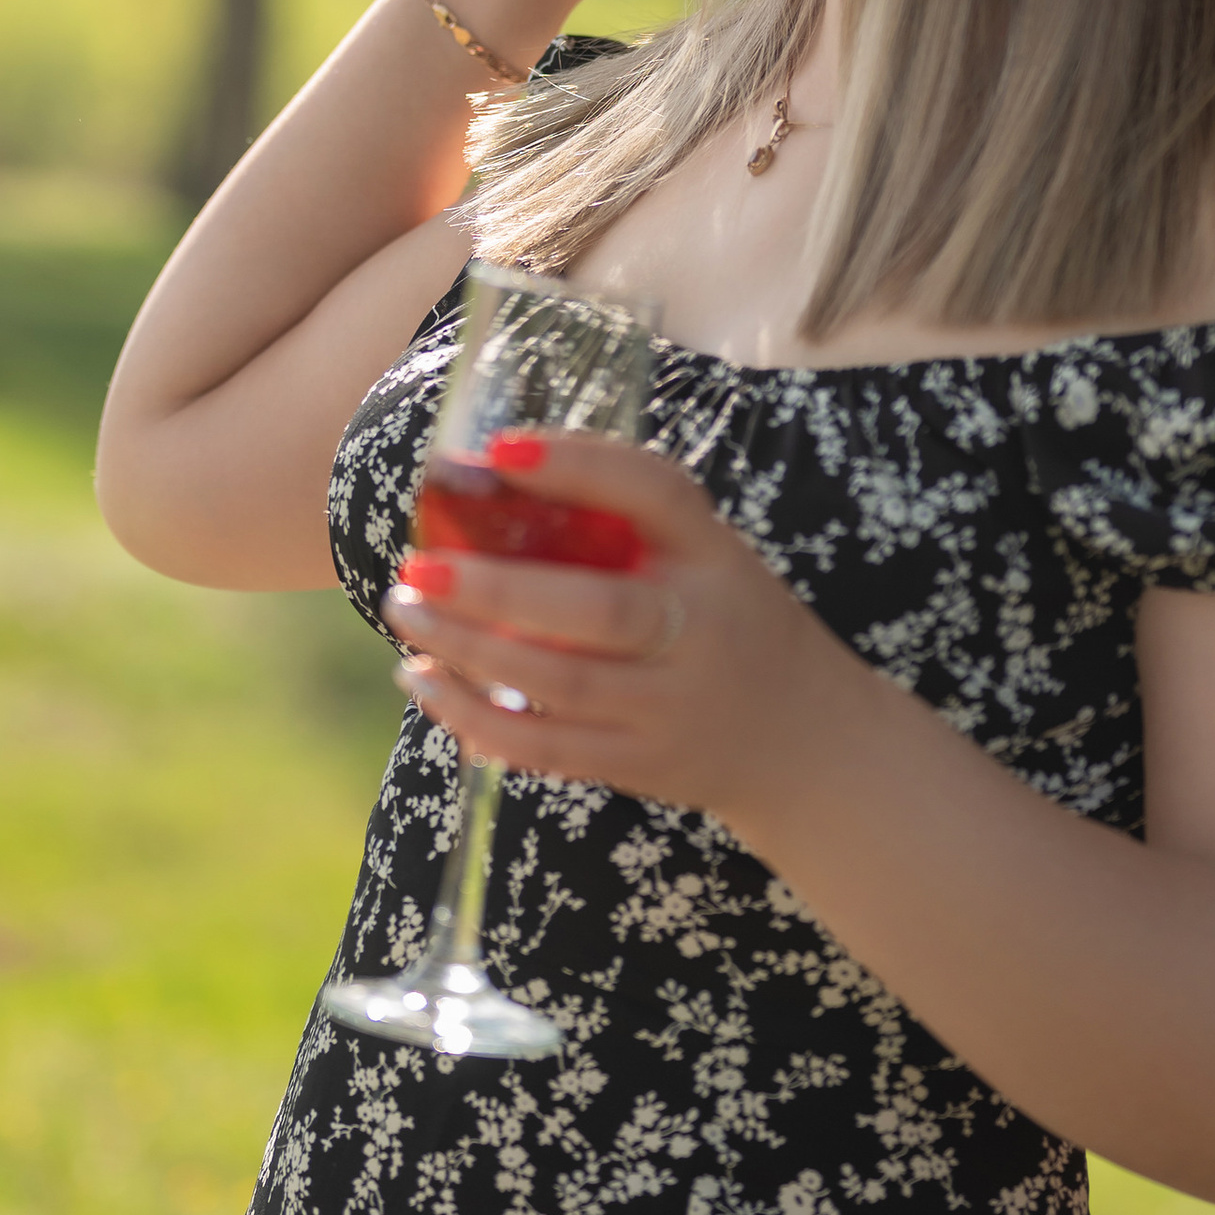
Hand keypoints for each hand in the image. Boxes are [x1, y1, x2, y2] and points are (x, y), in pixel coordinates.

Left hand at [383, 428, 854, 841]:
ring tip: (406, 610)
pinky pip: (549, 748)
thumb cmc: (731, 626)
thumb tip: (488, 482)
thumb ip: (628, 529)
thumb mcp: (709, 560)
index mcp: (717, 556)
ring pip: (561, 684)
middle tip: (419, 564)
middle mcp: (701, 629)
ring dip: (469, 650)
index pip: (656, 494)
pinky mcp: (643, 763)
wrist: (808, 744)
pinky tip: (426, 682)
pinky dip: (478, 719)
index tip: (498, 451)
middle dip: (498, 589)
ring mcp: (673, 705)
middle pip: (599, 609)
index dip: (579, 467)